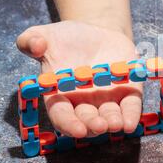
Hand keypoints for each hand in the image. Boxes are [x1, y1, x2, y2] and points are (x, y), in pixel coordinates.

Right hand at [17, 21, 141, 137]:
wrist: (97, 33)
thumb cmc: (66, 38)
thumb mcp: (45, 35)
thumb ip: (31, 40)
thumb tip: (35, 45)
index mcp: (60, 95)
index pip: (62, 116)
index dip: (69, 124)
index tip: (77, 129)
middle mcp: (84, 103)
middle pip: (88, 120)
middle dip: (93, 125)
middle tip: (99, 125)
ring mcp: (107, 99)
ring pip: (110, 116)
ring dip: (113, 122)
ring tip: (116, 124)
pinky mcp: (128, 91)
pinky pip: (130, 107)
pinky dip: (131, 115)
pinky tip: (130, 124)